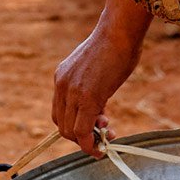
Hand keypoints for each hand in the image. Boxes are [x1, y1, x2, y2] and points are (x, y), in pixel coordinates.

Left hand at [52, 23, 143, 157]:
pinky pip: (82, 130)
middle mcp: (62, 85)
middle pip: (62, 124)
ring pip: (70, 131)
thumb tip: (98, 108)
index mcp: (62, 76)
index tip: (94, 126)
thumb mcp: (94, 68)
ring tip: (108, 137)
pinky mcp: (87, 97)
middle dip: (81, 136)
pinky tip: (101, 147)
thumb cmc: (115, 45)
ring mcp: (72, 92)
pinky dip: (89, 144)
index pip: (60, 112)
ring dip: (87, 142)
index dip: (74, 125)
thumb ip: (90, 87)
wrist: (119, 32)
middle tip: (103, 134)